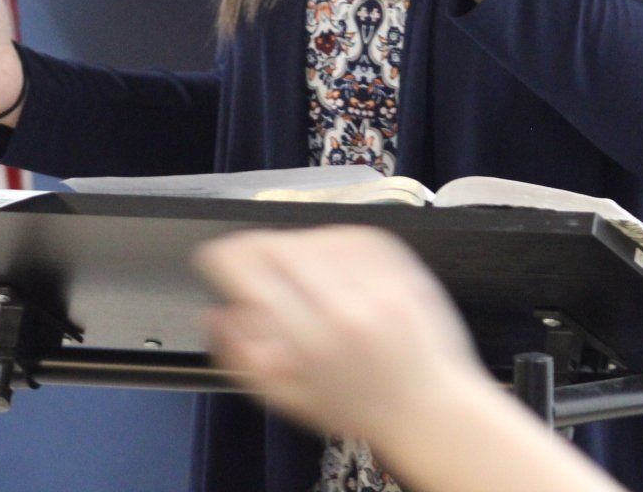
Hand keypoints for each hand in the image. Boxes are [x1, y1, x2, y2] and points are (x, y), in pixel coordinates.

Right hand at [192, 226, 486, 446]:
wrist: (428, 405)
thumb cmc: (357, 407)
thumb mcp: (287, 398)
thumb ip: (242, 358)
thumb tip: (214, 313)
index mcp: (309, 341)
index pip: (249, 272)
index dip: (222, 257)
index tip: (216, 258)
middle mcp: (343, 305)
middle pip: (277, 246)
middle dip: (253, 249)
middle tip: (250, 264)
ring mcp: (376, 281)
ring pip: (310, 235)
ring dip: (291, 245)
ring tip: (295, 272)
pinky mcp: (399, 265)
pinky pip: (347, 234)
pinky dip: (328, 241)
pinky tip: (327, 263)